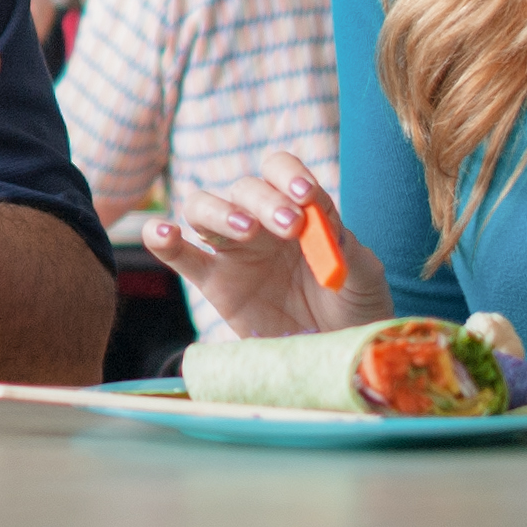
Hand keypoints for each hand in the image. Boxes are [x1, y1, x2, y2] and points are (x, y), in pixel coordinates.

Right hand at [145, 147, 395, 337]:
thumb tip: (323, 223)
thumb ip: (347, 249)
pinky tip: (161, 232)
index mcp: (299, 211)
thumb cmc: (355, 309)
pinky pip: (180, 255)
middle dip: (266, 201)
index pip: (281, 172)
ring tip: (246, 231)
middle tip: (291, 227)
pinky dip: (162, 239)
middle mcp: (262, 223)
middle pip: (245, 189)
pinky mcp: (213, 282)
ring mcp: (233, 251)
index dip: (289, 175)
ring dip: (220, 212)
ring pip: (204, 208)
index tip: (306, 196)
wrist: (338, 354)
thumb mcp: (365, 277)